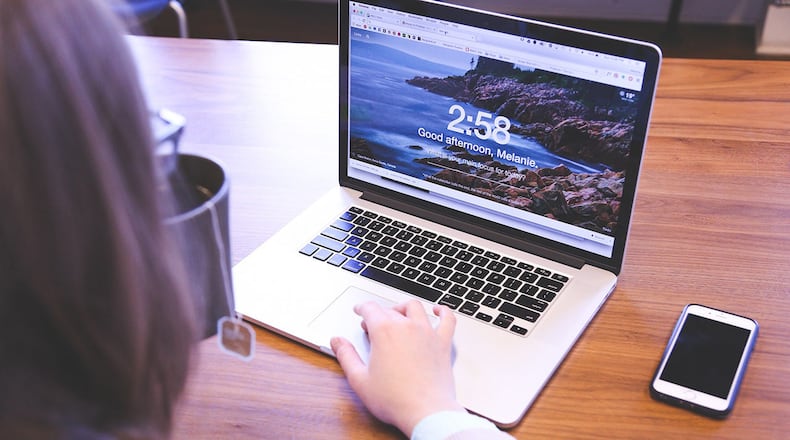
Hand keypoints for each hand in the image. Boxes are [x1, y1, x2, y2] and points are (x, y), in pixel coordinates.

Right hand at [330, 300, 465, 436]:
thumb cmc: (394, 399)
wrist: (426, 412)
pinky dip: (443, 311)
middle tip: (373, 324)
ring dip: (403, 307)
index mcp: (384, 332)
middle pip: (390, 309)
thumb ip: (346, 356)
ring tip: (398, 314)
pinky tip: (439, 310)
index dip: (362, 307)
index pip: (370, 309)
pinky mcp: (443, 343)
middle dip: (378, 314)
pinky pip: (448, 319)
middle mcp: (406, 327)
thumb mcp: (359, 380)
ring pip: (415, 308)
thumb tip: (337, 341)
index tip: (359, 310)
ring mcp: (427, 333)